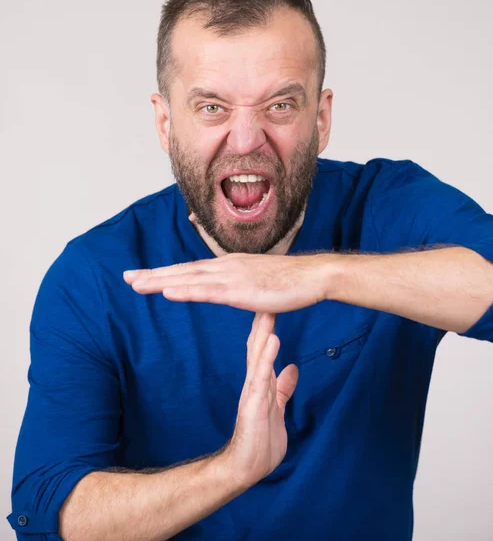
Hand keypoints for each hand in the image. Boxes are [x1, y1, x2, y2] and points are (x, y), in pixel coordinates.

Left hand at [123, 253, 333, 312]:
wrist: (311, 277)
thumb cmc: (288, 282)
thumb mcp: (256, 283)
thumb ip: (240, 287)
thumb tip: (229, 292)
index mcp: (227, 267)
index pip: (190, 270)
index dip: (165, 273)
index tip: (143, 277)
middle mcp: (225, 267)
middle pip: (182, 271)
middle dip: (153, 275)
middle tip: (126, 278)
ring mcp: (232, 277)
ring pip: (189, 279)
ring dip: (161, 281)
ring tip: (137, 284)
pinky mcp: (241, 290)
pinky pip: (208, 291)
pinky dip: (186, 290)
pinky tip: (168, 292)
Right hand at [222, 312, 297, 487]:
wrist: (246, 467)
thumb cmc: (261, 439)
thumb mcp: (277, 407)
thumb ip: (283, 387)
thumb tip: (292, 367)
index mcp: (261, 382)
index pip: (263, 348)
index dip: (267, 326)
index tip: (273, 303)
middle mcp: (255, 381)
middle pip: (258, 345)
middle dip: (263, 320)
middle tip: (267, 294)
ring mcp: (253, 391)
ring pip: (258, 355)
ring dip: (264, 332)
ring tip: (268, 310)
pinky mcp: (254, 403)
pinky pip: (261, 376)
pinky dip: (266, 357)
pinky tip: (272, 340)